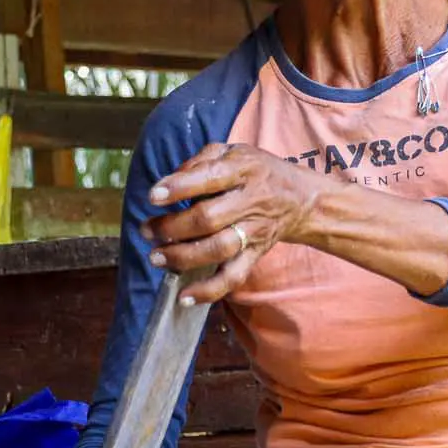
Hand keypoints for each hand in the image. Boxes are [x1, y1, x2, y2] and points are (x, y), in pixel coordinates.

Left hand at [143, 143, 325, 302]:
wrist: (300, 199)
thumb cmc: (257, 172)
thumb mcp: (233, 151)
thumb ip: (201, 160)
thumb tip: (171, 181)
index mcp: (243, 170)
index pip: (210, 177)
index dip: (179, 187)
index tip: (153, 196)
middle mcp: (249, 202)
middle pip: (209, 219)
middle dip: (172, 227)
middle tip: (146, 230)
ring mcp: (253, 232)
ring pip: (218, 249)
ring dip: (183, 256)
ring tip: (156, 257)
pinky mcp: (255, 255)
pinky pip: (233, 277)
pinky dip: (208, 291)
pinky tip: (184, 295)